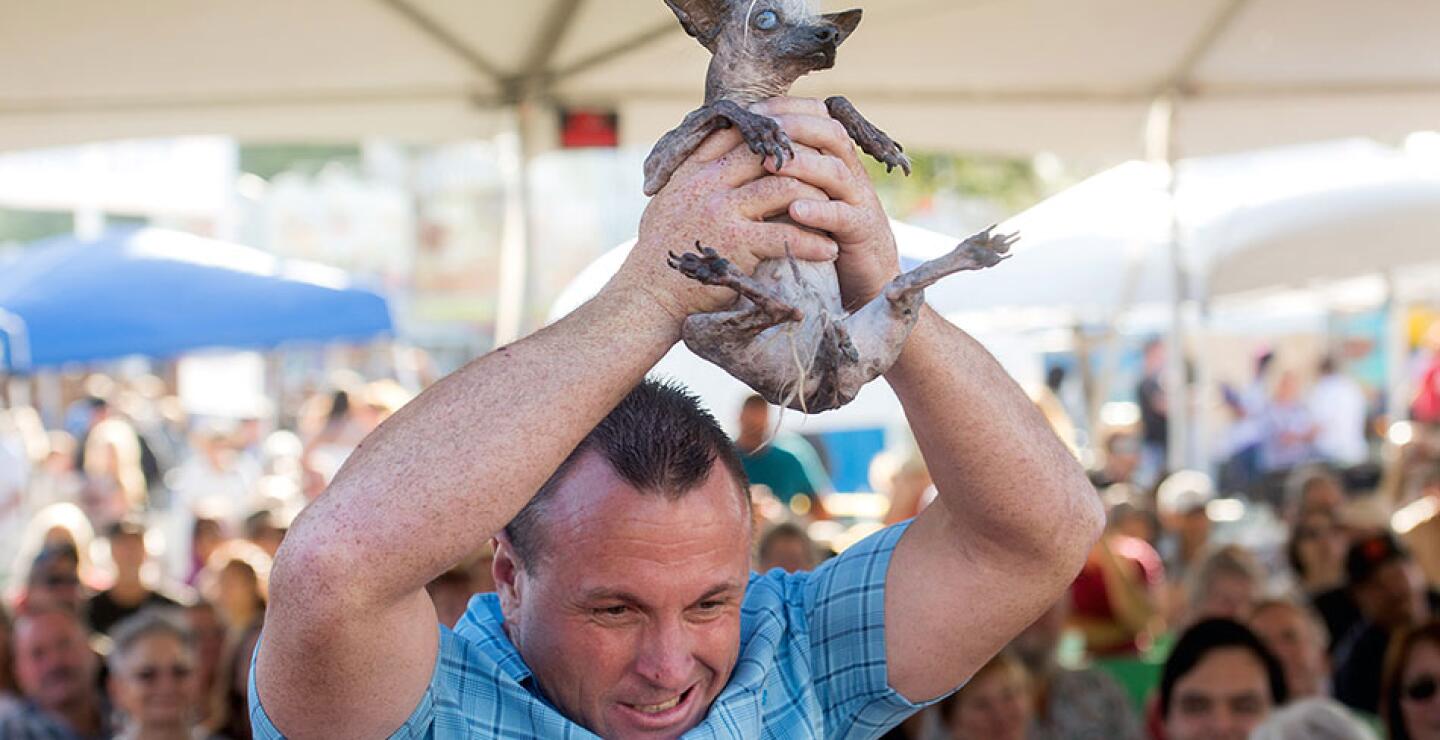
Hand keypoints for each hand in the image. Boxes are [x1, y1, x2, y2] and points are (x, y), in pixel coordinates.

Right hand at [611, 127, 838, 325]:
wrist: (648, 294)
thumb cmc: (664, 247)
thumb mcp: (671, 197)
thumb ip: (697, 171)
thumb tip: (724, 145)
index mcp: (695, 167)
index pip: (744, 131)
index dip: (780, 127)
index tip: (808, 132)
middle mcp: (708, 182)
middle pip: (771, 152)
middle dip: (807, 159)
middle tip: (833, 171)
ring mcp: (722, 211)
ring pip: (785, 187)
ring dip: (818, 199)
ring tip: (835, 211)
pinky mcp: (736, 244)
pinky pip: (787, 235)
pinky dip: (814, 243)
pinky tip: (829, 249)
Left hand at [752, 97, 899, 308]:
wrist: (866, 276)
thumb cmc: (822, 233)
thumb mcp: (802, 196)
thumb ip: (781, 174)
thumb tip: (733, 150)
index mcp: (834, 158)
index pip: (816, 118)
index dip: (787, 109)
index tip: (752, 109)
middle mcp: (849, 173)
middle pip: (830, 134)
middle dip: (796, 126)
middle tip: (763, 127)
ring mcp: (858, 200)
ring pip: (836, 171)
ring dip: (803, 165)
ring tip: (771, 165)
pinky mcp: (862, 231)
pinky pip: (843, 216)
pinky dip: (820, 212)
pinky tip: (795, 211)